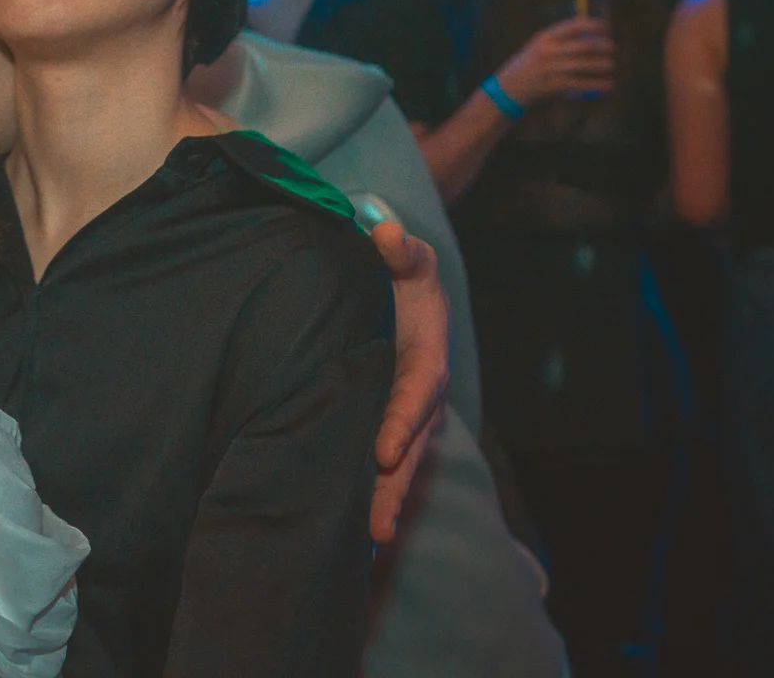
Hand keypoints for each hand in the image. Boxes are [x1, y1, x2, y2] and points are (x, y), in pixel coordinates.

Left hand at [368, 218, 448, 543]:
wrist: (390, 279)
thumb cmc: (397, 266)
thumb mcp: (403, 253)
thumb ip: (397, 246)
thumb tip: (384, 233)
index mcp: (428, 355)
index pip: (417, 392)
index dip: (401, 421)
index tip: (383, 450)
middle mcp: (418, 392)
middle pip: (409, 444)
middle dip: (394, 484)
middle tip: (376, 525)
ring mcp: (399, 411)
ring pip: (395, 462)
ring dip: (381, 499)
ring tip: (364, 541)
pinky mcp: (377, 419)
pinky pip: (374, 458)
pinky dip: (364, 489)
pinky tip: (345, 525)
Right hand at [496, 16, 613, 106]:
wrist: (510, 87)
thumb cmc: (530, 63)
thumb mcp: (539, 46)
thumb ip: (560, 40)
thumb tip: (591, 35)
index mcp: (545, 37)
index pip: (572, 26)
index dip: (592, 24)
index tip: (605, 26)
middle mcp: (548, 51)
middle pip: (582, 45)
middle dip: (601, 45)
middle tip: (612, 47)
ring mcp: (552, 68)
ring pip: (584, 64)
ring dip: (601, 64)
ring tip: (611, 64)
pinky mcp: (555, 85)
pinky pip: (581, 83)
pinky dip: (597, 84)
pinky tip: (608, 84)